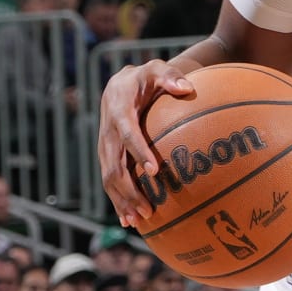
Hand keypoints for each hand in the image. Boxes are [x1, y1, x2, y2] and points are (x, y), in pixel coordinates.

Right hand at [98, 56, 197, 227]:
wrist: (120, 84)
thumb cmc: (145, 78)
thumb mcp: (156, 69)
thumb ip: (170, 76)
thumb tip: (187, 88)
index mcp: (118, 109)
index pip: (127, 133)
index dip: (138, 151)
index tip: (154, 170)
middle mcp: (107, 131)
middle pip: (114, 165)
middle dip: (129, 189)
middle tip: (148, 209)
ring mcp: (104, 146)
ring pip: (108, 178)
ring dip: (122, 201)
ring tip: (138, 221)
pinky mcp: (106, 156)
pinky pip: (109, 181)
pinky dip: (117, 201)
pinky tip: (128, 221)